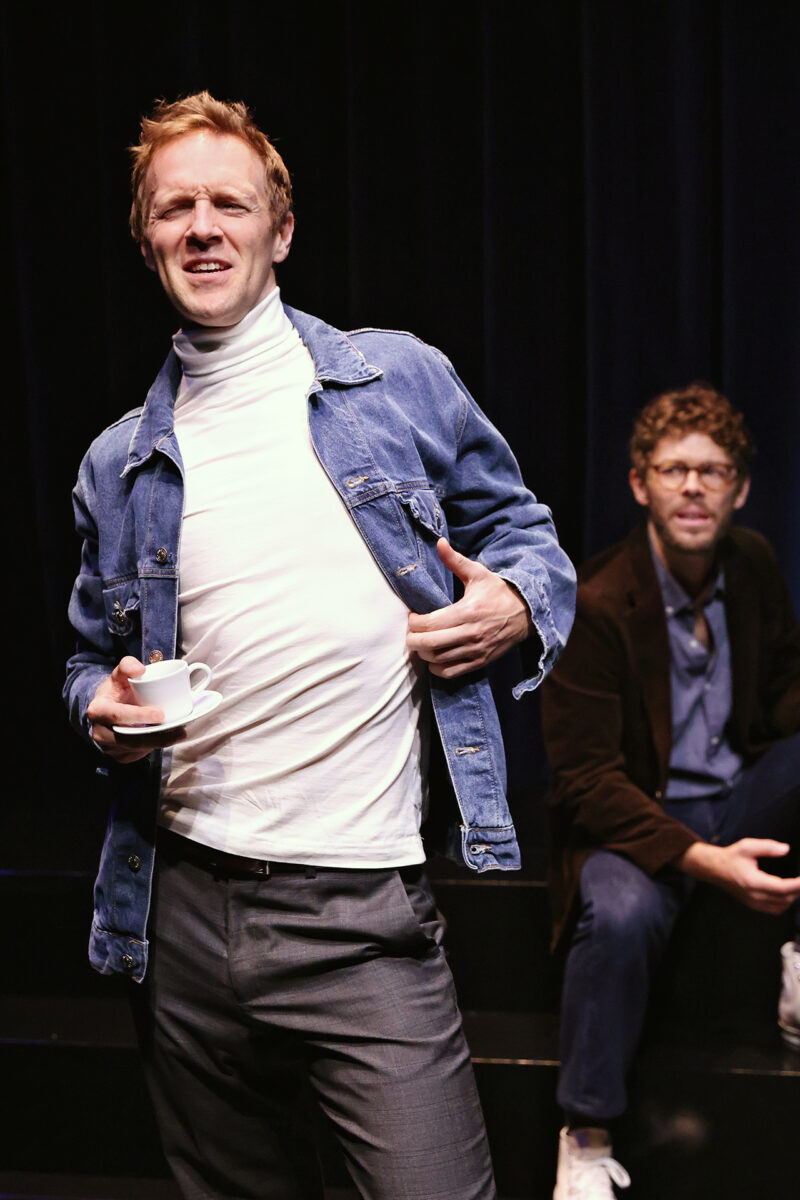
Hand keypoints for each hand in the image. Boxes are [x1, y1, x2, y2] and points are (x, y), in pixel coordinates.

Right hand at [87, 656, 184, 762]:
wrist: (106, 710)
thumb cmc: (116, 691)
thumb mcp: (119, 675)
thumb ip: (128, 666)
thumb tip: (141, 670)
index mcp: (98, 710)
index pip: (118, 715)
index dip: (139, 715)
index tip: (161, 713)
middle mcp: (99, 732)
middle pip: (130, 738)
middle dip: (156, 736)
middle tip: (179, 730)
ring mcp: (108, 748)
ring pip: (137, 749)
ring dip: (159, 743)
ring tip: (179, 734)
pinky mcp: (119, 757)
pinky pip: (139, 755)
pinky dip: (155, 748)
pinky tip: (168, 739)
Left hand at [406, 537, 532, 678]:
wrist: (526, 614)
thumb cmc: (498, 592)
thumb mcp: (478, 573)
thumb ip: (455, 560)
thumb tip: (439, 542)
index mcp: (467, 611)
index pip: (429, 623)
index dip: (413, 622)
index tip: (412, 616)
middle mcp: (471, 633)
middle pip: (429, 644)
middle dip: (412, 640)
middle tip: (410, 633)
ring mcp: (476, 650)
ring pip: (438, 660)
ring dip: (423, 653)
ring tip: (421, 643)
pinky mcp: (480, 662)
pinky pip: (451, 672)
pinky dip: (437, 668)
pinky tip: (433, 658)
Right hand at [677, 838, 799, 913]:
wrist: (714, 869)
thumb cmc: (731, 856)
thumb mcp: (747, 846)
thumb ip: (768, 847)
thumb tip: (786, 849)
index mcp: (753, 882)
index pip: (782, 888)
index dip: (798, 885)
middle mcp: (754, 896)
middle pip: (785, 898)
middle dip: (798, 889)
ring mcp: (754, 903)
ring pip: (782, 906)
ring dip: (792, 896)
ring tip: (797, 884)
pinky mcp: (754, 905)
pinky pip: (776, 909)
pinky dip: (785, 902)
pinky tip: (787, 891)